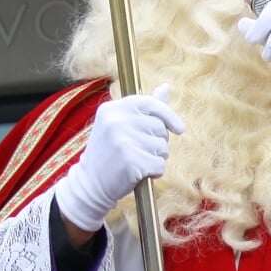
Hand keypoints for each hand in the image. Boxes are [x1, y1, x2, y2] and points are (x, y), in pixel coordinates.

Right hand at [55, 86, 184, 236]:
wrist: (90, 183)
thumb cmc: (110, 152)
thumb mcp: (120, 124)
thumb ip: (145, 107)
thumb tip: (165, 86)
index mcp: (112, 109)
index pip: (151, 104)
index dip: (169, 116)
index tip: (179, 129)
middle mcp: (116, 122)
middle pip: (160, 127)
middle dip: (158, 141)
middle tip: (137, 150)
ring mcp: (123, 141)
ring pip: (162, 147)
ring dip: (156, 157)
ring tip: (136, 161)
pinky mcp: (131, 162)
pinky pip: (160, 164)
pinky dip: (155, 171)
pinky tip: (138, 173)